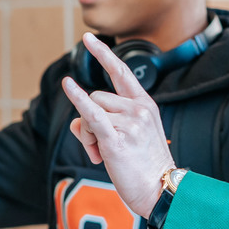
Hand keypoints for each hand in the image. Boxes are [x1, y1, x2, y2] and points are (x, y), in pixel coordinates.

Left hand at [61, 33, 174, 218]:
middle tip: (101, 148)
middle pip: (96, 97)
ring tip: (103, 155)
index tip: (89, 38)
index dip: (103, 54)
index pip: (121, 72)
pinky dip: (77, 100)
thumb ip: (109, 121)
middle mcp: (138, 108)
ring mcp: (129, 122)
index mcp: (145, 105)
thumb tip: (77, 119)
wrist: (161, 190)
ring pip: (89, 112)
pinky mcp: (116, 138)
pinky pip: (90, 114)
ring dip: (87, 135)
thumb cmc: (146, 168)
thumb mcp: (133, 136)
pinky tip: (67, 85)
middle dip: (91, 122)